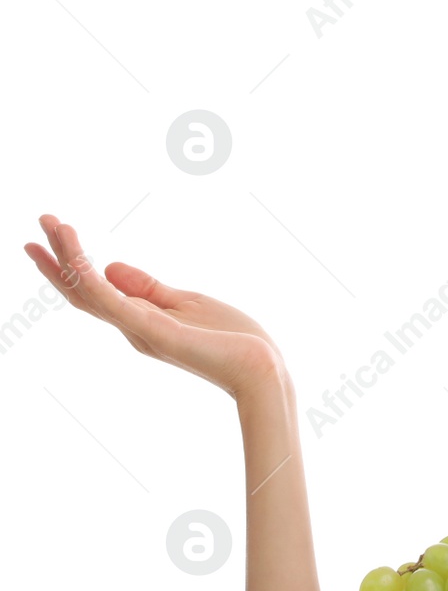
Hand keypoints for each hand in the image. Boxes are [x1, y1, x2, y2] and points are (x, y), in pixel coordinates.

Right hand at [23, 214, 286, 398]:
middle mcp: (133, 328)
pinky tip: (76, 254)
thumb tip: (110, 267)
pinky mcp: (152, 331)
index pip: (95, 291)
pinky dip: (90, 277)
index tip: (53, 232)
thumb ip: (149, 289)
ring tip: (52, 224)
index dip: (69, 264)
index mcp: (141, 321)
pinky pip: (111, 301)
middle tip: (41, 220)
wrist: (262, 370)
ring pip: (90, 291)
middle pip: (84, 290)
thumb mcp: (189, 304)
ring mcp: (140, 330)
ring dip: (68, 257)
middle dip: (59, 257)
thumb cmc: (233, 341)